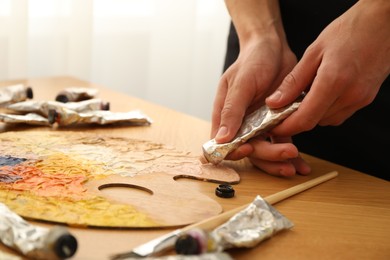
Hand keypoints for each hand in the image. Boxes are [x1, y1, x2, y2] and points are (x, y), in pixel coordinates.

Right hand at [211, 35, 310, 175]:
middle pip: (250, 151)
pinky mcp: (276, 124)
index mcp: (225, 116)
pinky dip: (291, 156)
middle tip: (287, 153)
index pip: (223, 144)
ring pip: (266, 151)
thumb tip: (220, 138)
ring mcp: (259, 126)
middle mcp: (241, 125)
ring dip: (279, 162)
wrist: (273, 49)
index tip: (248, 149)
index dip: (233, 152)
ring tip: (295, 166)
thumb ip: (232, 111)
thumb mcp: (240, 83)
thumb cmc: (251, 61)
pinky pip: (282, 143)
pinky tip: (301, 166)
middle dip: (267, 157)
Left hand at [266, 0, 389, 136]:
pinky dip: (325, 109)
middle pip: (314, 122)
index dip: (286, 127)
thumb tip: (274, 102)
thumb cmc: (349, 31)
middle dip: (295, 119)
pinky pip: (339, 114)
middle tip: (282, 108)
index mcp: (333, 81)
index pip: (305, 119)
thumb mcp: (313, 52)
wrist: (383, 23)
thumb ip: (293, 81)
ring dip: (311, 114)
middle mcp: (350, 95)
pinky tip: (320, 93)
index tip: (273, 126)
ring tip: (303, 95)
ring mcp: (360, 99)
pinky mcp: (366, 99)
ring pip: (326, 120)